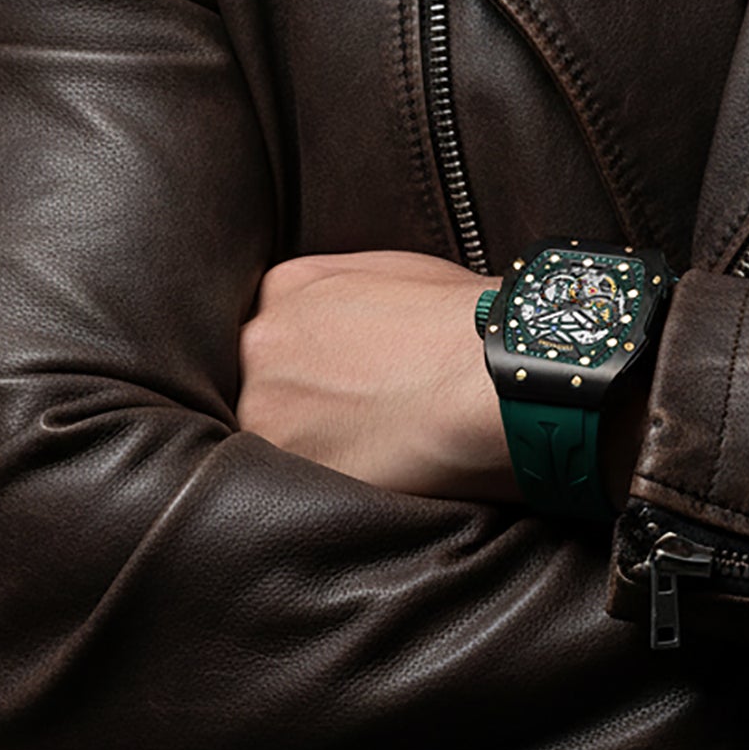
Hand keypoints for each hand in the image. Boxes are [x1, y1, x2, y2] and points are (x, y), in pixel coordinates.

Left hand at [236, 250, 518, 501]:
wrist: (486, 376)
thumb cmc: (466, 321)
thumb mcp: (401, 269)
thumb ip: (348, 288)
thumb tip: (349, 319)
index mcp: (289, 286)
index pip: (281, 328)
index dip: (320, 358)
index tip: (352, 376)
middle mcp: (262, 341)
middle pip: (269, 379)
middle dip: (309, 398)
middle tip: (366, 412)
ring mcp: (268, 406)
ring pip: (277, 432)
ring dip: (316, 443)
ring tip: (377, 445)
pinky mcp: (287, 466)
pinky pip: (296, 481)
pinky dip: (331, 480)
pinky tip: (378, 467)